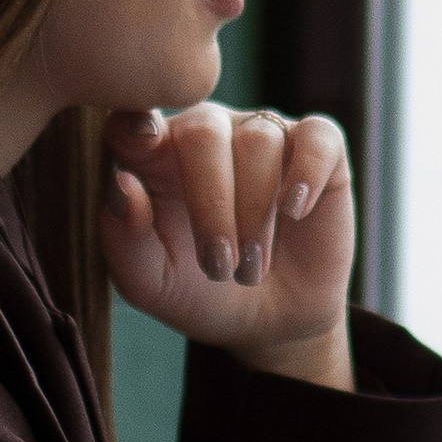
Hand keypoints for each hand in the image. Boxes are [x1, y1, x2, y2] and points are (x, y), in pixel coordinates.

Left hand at [101, 105, 355, 388]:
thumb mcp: (149, 283)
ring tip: (252, 267)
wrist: (269, 321)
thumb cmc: (197, 292)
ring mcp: (263, 133)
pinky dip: (308, 171)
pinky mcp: (319, 148)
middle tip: (219, 266)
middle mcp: (207, 131)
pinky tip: (295, 211)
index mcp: (154, 154)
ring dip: (255, 214)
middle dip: (212, 205)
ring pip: (259, 141)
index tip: (141, 143)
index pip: (135, 120)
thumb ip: (123, 238)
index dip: (135, 126)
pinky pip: (318, 135)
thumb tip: (122, 184)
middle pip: (202, 132)